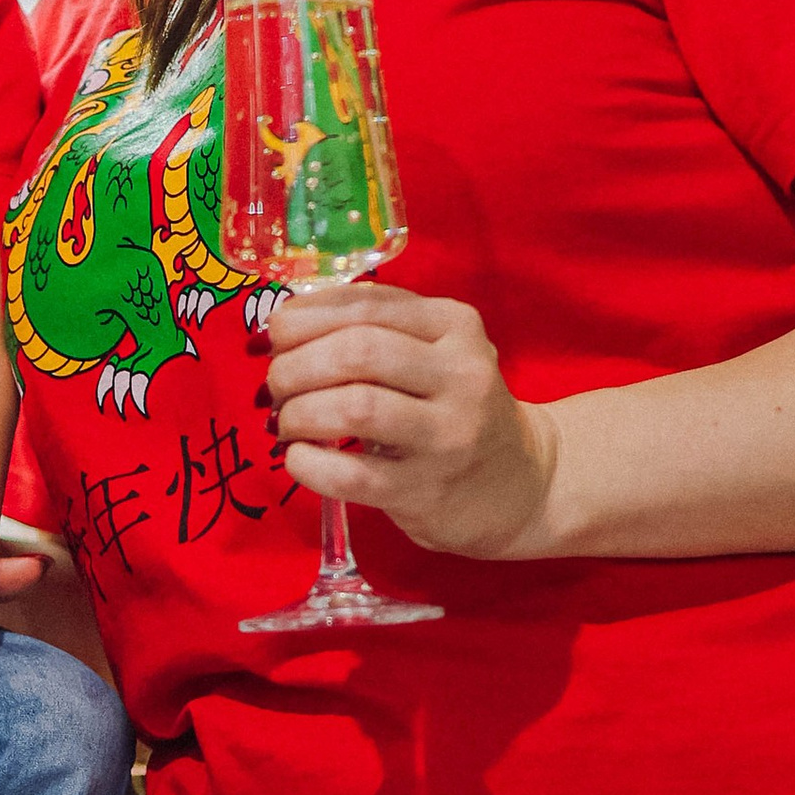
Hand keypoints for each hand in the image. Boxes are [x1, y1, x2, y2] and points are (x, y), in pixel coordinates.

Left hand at [265, 281, 556, 558]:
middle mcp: (459, 373)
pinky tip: (298, 458)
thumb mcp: (431, 350)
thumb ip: (368, 327)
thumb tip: (278, 328)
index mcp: (454, 324)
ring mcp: (447, 435)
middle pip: (357, 351)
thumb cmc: (452, 407)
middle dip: (295, 365)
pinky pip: (352, 474)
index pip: (364, 304)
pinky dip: (309, 464)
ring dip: (299, 412)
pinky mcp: (427, 490)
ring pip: (356, 407)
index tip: (274, 338)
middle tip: (275, 386)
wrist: (520, 483)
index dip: (303, 318)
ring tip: (285, 422)